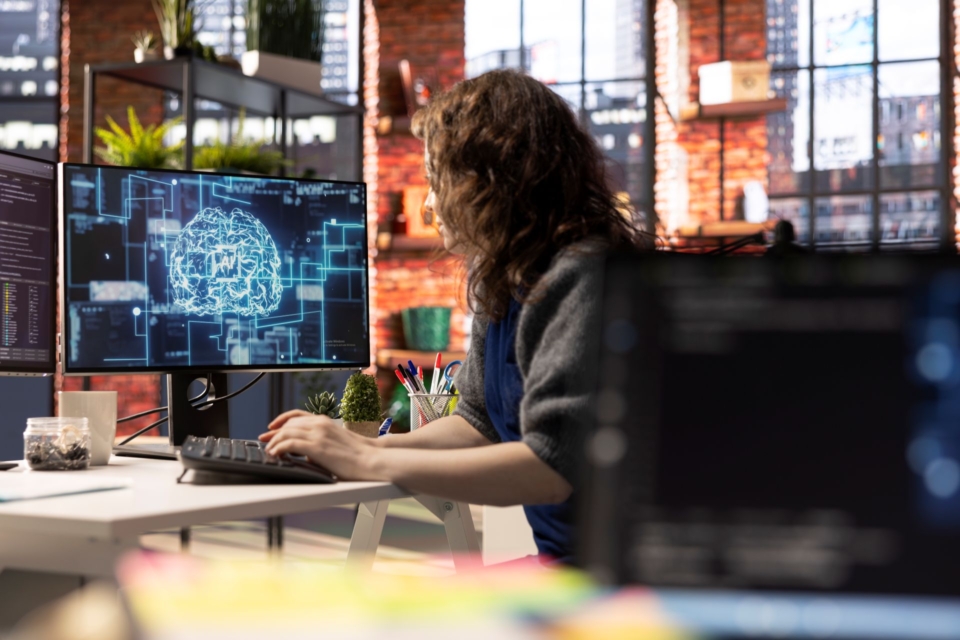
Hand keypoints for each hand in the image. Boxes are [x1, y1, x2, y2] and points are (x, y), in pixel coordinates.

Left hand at [258, 410, 384, 480]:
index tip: (271, 427)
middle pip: (288, 424)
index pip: (297, 415)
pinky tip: (275, 454)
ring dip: (273, 441)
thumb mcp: (336, 443)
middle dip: (273, 432)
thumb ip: (320, 444)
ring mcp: (318, 434)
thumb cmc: (358, 456)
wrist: (372, 460)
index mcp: (325, 421)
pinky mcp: (317, 447)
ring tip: (269, 451)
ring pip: (286, 432)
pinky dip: (278, 448)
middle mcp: (320, 424)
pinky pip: (289, 444)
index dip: (281, 420)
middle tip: (264, 440)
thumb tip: (306, 455)